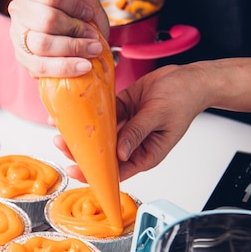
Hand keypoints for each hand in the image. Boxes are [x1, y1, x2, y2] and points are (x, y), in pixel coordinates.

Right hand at [8, 0, 109, 77]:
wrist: (73, 33)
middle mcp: (19, 10)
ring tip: (92, 51)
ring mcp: (18, 36)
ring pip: (42, 44)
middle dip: (76, 30)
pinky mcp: (23, 58)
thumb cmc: (76, 12)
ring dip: (73, 49)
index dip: (75, 5)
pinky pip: (41, 66)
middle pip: (47, 20)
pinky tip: (82, 66)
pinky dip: (65, 67)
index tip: (88, 13)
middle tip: (94, 37)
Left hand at [54, 64, 210, 180]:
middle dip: (81, 151)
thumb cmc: (183, 99)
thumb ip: (137, 132)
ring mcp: (125, 128)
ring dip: (82, 133)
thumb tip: (119, 152)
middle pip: (102, 155)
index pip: (116, 172)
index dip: (95, 173)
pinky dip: (88, 115)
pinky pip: (102, 117)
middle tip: (61, 143)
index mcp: (145, 155)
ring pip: (98, 136)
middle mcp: (132, 144)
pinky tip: (74, 113)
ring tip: (62, 128)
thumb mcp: (158, 116)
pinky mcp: (121, 111)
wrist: (189, 78)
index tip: (75, 170)